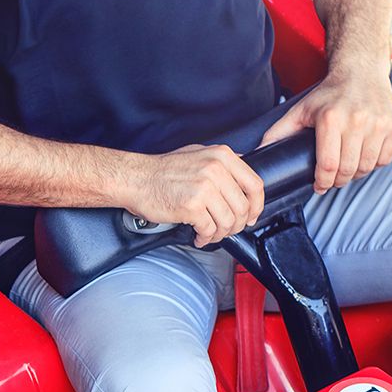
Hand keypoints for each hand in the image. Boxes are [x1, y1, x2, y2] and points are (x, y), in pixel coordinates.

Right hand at [125, 145, 265, 247]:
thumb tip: (243, 173)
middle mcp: (216, 170)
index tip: (251, 215)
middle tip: (227, 229)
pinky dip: (205, 237)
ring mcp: (204, 188)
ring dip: (221, 233)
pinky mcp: (192, 206)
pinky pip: (210, 229)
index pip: (255, 184)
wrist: (134, 179)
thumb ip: (222, 162)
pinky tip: (198, 235)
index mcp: (222, 156)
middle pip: (243, 207)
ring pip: (228, 221)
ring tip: (210, 233)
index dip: (257, 206)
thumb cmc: (161, 170)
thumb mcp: (197, 153)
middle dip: (237, 224)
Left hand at [259, 69, 391, 192]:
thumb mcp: (299, 111)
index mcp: (331, 119)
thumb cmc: (328, 94)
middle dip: (337, 182)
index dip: (323, 182)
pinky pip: (386, 158)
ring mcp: (380, 123)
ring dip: (356, 175)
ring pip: (368, 166)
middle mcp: (358, 121)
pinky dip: (374, 165)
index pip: (328, 165)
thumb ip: (277, 133)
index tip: (319, 186)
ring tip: (346, 171)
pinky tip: (363, 159)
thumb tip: (257, 153)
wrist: (361, 72)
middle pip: (348, 169)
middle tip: (332, 181)